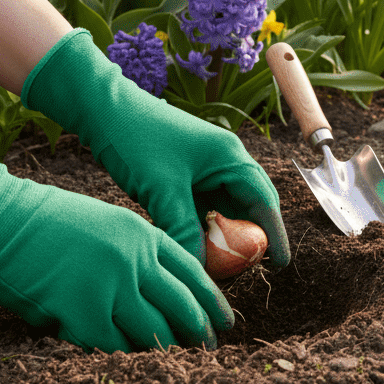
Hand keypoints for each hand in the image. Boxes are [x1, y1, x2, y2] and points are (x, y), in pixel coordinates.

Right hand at [0, 123, 231, 351]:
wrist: (0, 220)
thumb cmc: (47, 221)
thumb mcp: (107, 222)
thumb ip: (137, 251)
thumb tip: (159, 290)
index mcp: (143, 234)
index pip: (193, 272)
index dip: (212, 300)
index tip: (223, 319)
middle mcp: (134, 260)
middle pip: (182, 305)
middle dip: (199, 331)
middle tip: (208, 349)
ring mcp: (110, 287)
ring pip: (152, 331)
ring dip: (162, 349)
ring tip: (171, 362)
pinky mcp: (82, 313)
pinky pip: (113, 345)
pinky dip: (121, 354)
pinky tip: (127, 359)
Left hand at [22, 29, 289, 267]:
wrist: (103, 110)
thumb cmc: (137, 141)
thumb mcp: (162, 191)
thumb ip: (185, 231)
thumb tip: (201, 272)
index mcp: (229, 157)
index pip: (264, 200)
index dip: (274, 234)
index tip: (281, 264)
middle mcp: (223, 162)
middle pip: (249, 206)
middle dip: (250, 239)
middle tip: (246, 272)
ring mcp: (204, 169)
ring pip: (224, 210)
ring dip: (223, 236)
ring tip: (221, 268)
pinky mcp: (184, 176)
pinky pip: (203, 208)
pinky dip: (202, 229)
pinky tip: (194, 248)